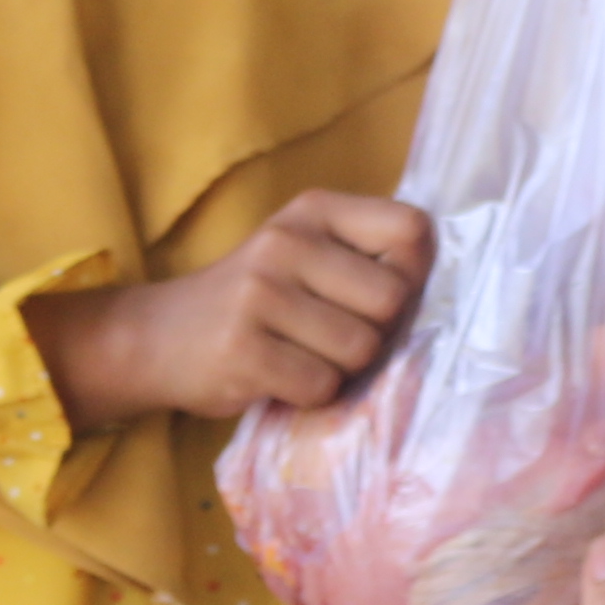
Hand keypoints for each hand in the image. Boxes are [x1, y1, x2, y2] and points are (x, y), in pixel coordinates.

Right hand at [33, 195, 434, 429]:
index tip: (380, 295)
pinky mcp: (243, 349)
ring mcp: (261, 293)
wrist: (158, 337)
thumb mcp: (306, 254)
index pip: (412, 230)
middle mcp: (286, 241)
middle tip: (336, 336)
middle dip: (377, 331)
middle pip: (392, 300)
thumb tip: (446, 291)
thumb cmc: (256, 300)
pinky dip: (310, 394)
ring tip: (304, 355)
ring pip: (361, 348)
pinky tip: (279, 377)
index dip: (414, 273)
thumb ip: (367, 258)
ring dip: (342, 368)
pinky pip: (321, 385)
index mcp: (314, 210)